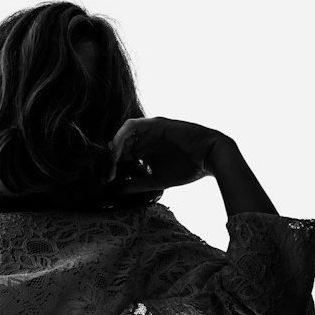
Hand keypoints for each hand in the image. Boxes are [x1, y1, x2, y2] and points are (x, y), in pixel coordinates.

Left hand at [104, 116, 227, 193]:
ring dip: (113, 148)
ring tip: (111, 162)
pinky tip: (116, 150)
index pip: (121, 157)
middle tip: (105, 174)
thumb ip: (136, 184)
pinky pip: (132, 126)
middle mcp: (145, 140)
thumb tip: (116, 190)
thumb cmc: (187, 168)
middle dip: (109, 159)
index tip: (107, 181)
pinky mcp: (154, 123)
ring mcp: (149, 130)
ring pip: (123, 134)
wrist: (209, 157)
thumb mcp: (155, 180)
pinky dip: (121, 136)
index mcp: (145, 152)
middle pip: (119, 145)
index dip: (111, 168)